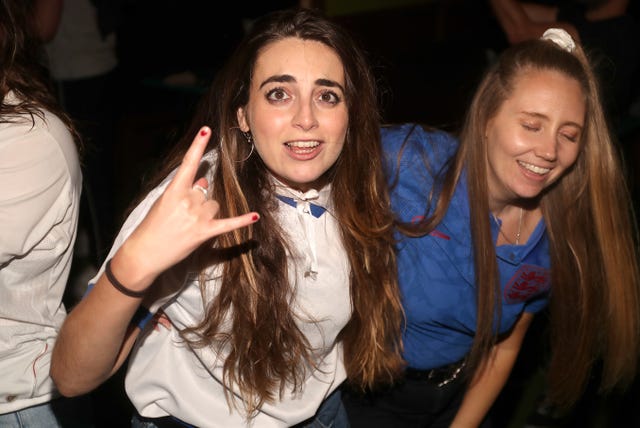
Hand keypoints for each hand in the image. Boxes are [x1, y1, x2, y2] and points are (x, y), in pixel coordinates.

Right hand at [115, 126, 258, 286]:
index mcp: (173, 190)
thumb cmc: (152, 227)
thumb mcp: (164, 203)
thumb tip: (204, 182)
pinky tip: (255, 216)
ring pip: (214, 206)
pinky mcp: (205, 232)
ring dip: (206, 214)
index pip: (188, 164)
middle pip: (205, 192)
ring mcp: (197, 217)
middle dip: (197, 201)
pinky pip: (228, 224)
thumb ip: (185, 190)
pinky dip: (242, 221)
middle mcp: (187, 200)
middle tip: (181, 217)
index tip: (206, 130)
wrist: (145, 252)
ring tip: (188, 226)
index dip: (198, 146)